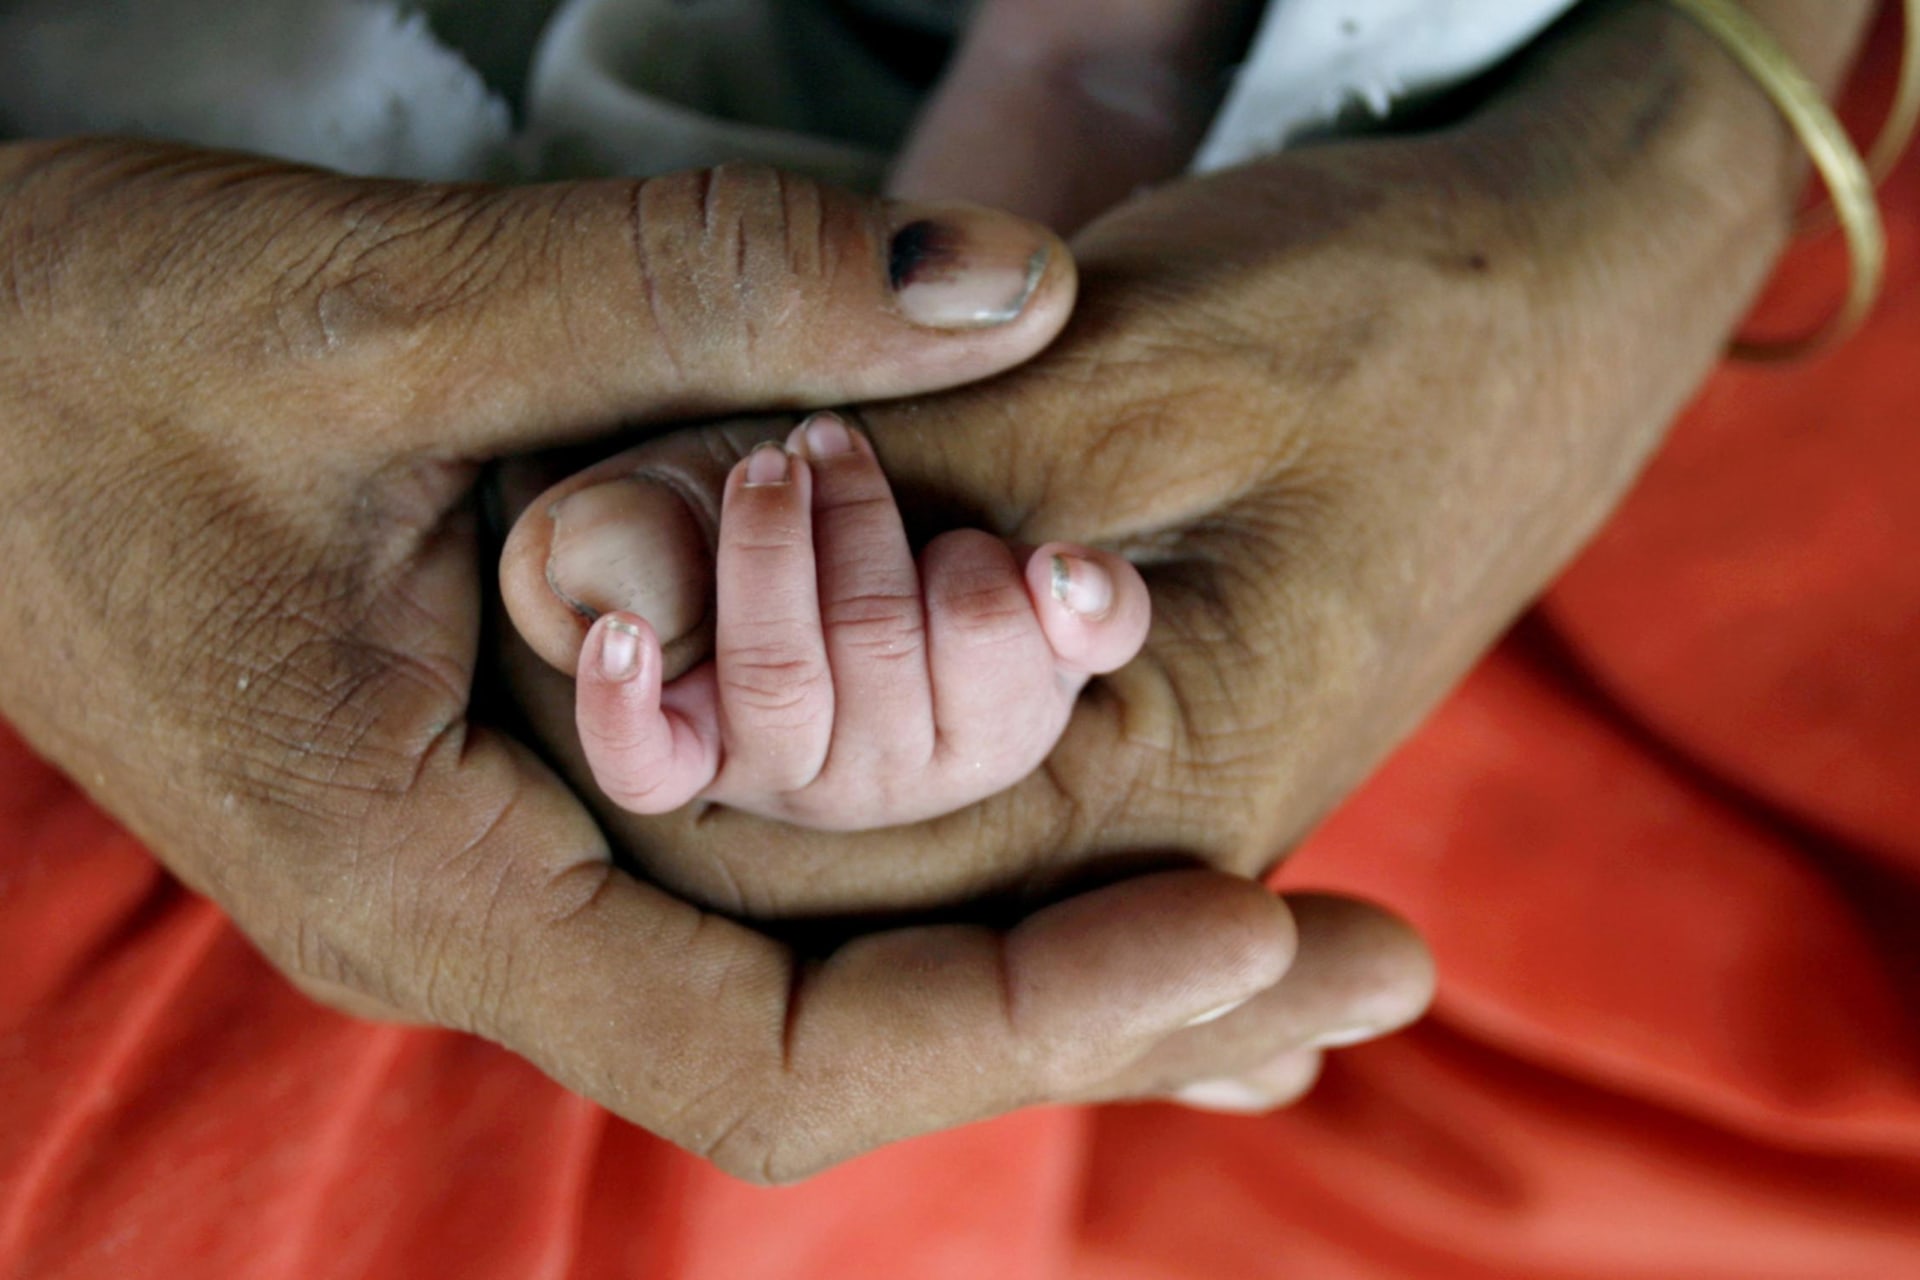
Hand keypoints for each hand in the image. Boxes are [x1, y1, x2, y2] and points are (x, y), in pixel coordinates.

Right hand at [0, 140, 1317, 1180]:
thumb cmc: (74, 348)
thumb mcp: (383, 299)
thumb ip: (695, 291)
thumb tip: (1014, 291)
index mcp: (428, 873)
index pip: (778, 1050)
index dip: (1025, 1011)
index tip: (1249, 927)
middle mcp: (482, 919)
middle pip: (844, 1051)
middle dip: (1108, 1019)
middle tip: (1369, 965)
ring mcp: (505, 866)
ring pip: (818, 982)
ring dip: (1052, 970)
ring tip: (1293, 945)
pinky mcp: (520, 790)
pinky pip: (766, 883)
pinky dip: (939, 885)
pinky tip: (1089, 856)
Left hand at [502, 0, 1866, 1097]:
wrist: (1564, 299)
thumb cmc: (1388, 318)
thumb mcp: (1135, 370)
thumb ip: (892, 484)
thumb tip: (639, 532)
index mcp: (1158, 806)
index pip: (832, 863)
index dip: (676, 721)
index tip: (591, 558)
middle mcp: (1142, 852)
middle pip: (836, 859)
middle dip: (698, 700)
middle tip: (605, 521)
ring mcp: (1142, 799)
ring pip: (878, 807)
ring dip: (764, 674)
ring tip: (685, 516)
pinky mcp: (1133, 726)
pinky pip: (944, 748)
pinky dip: (840, 658)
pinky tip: (785, 562)